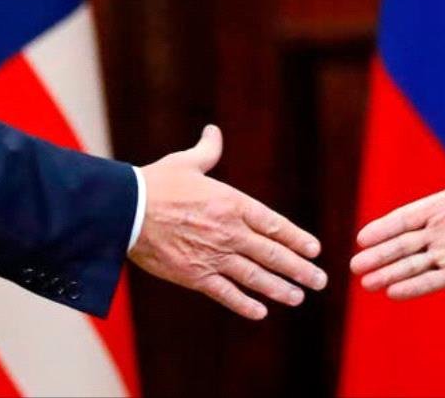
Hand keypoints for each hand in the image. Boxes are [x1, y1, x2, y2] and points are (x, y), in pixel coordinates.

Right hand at [129, 125, 325, 319]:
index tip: (315, 250)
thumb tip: (213, 132)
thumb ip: (207, 151)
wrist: (125, 210)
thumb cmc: (155, 183)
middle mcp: (230, 232)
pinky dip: (244, 304)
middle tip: (319, 280)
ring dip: (280, 289)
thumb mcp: (186, 163)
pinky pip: (226, 294)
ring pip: (255, 277)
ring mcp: (214, 256)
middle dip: (300, 269)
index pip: (275, 225)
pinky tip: (260, 312)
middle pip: (273, 254)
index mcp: (233, 204)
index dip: (297, 239)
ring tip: (298, 297)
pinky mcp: (194, 275)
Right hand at [350, 123, 444, 298]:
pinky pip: (434, 280)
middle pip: (402, 246)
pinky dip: (414, 287)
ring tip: (366, 284)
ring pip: (413, 266)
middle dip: (379, 256)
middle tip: (354, 266)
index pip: (405, 219)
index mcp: (439, 207)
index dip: (384, 228)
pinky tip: (393, 293)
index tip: (362, 238)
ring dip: (390, 274)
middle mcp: (438, 232)